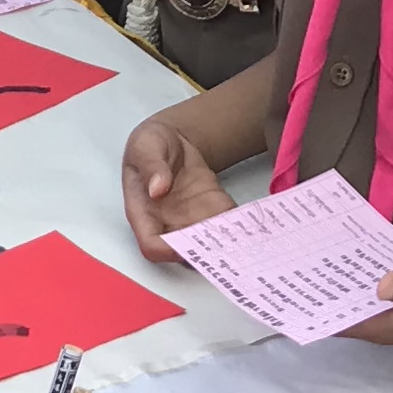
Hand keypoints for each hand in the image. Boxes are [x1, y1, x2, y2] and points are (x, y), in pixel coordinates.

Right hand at [118, 113, 236, 263]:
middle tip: (223, 236)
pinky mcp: (209, 212)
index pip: (152, 245)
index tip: (189, 241)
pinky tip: (249, 219)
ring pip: (208, 243)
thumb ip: (151, 166)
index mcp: (143, 212)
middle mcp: (166, 222)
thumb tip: (156, 189)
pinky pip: (223, 225)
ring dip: (224, 240)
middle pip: (184, 251)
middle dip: (205, 250)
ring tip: (240, 229)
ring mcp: (189, 219)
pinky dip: (236, 225)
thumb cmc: (150, 144)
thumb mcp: (145, 145)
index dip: (169, 250)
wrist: (173, 140)